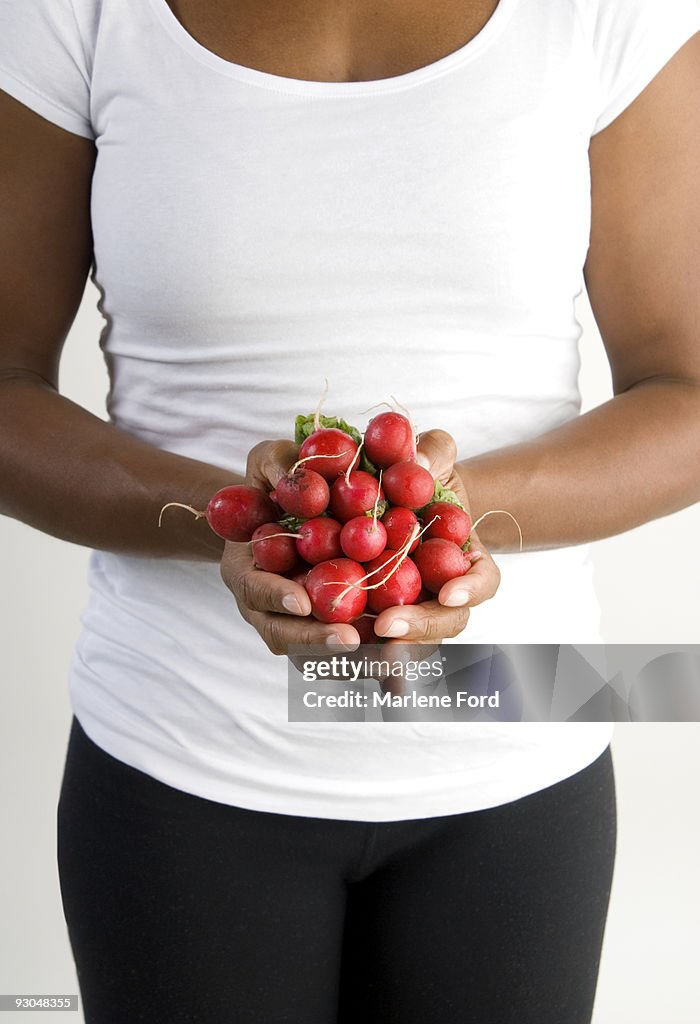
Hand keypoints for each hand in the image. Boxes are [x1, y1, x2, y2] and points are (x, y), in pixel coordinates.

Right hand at [220, 439, 360, 654]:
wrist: (291, 506)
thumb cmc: (278, 476)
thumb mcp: (271, 458)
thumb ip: (280, 465)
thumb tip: (301, 479)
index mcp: (243, 567)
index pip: (254, 588)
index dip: (275, 596)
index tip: (304, 601)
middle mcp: (263, 604)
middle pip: (282, 635)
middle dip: (315, 641)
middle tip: (351, 640)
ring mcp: (290, 622)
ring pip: (311, 654)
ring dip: (344, 658)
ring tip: (381, 656)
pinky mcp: (322, 627)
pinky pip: (340, 652)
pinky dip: (365, 656)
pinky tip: (396, 655)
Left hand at [373, 429, 500, 650]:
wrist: (394, 494)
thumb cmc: (422, 472)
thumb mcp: (433, 451)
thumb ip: (433, 452)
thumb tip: (419, 467)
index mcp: (468, 558)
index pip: (483, 581)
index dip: (471, 590)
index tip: (450, 593)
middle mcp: (445, 592)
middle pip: (445, 623)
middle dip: (419, 628)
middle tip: (387, 626)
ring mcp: (413, 608)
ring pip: (408, 640)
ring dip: (383, 648)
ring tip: (355, 647)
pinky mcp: (373, 614)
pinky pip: (366, 639)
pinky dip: (351, 646)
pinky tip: (325, 650)